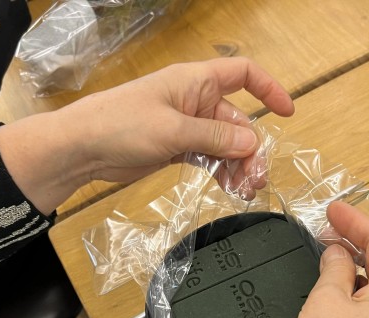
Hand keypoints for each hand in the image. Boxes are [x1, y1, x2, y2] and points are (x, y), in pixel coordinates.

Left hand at [0, 58, 292, 213]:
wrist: (82, 148)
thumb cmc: (122, 125)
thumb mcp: (173, 131)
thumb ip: (215, 138)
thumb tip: (252, 144)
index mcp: (196, 82)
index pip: (243, 74)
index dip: (268, 89)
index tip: (287, 112)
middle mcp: (195, 101)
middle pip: (237, 121)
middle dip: (251, 149)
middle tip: (256, 180)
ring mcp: (186, 125)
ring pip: (225, 144)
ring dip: (238, 166)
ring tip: (245, 192)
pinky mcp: (176, 147)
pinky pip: (208, 157)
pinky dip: (220, 172)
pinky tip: (230, 190)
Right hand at [265, 202, 368, 317]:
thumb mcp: (328, 297)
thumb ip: (334, 266)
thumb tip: (337, 252)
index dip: (355, 221)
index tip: (331, 208)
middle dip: (356, 240)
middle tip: (326, 226)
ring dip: (355, 263)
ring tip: (327, 250)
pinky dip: (358, 286)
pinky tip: (336, 283)